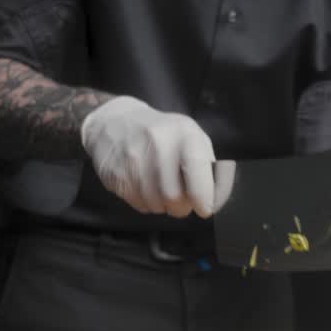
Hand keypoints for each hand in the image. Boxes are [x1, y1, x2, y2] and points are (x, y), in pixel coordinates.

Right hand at [80, 96, 215, 217]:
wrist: (114, 122)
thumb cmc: (164, 134)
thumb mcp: (191, 138)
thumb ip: (209, 166)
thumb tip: (215, 200)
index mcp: (185, 134)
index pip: (198, 172)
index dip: (204, 197)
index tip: (205, 208)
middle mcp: (159, 144)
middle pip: (175, 196)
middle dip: (182, 207)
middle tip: (182, 202)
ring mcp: (134, 158)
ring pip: (156, 204)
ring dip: (164, 206)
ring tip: (161, 191)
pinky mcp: (115, 174)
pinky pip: (138, 204)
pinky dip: (146, 204)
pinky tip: (145, 188)